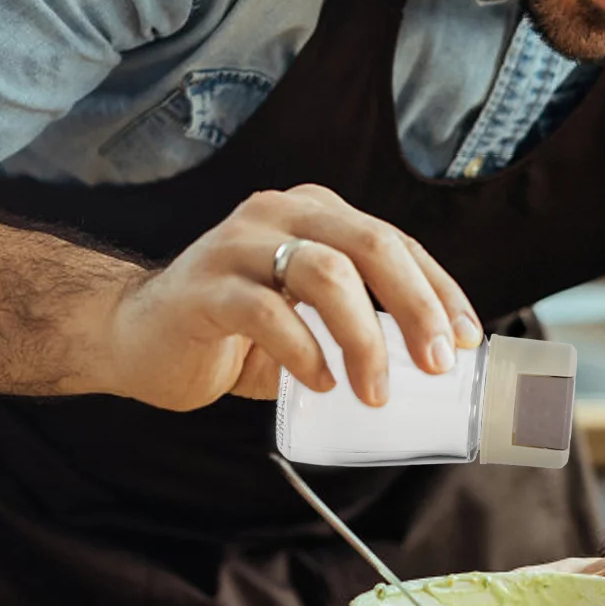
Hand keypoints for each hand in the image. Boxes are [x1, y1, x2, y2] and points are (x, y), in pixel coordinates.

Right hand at [103, 184, 481, 410]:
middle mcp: (281, 214)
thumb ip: (359, 321)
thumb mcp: (310, 318)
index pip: (395, 243)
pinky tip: (321, 382)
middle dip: (416, 307)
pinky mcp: (206, 286)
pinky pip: (268, 312)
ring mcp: (239, 244)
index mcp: (316, 214)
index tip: (468, 340)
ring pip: (325, 273)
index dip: (439, 290)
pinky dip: (305, 351)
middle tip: (438, 364)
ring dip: (363, 337)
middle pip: (371, 246)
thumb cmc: (237, 333)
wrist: (137, 337)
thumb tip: (436, 363)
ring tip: (375, 391)